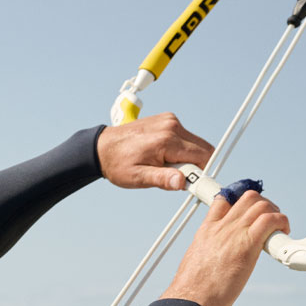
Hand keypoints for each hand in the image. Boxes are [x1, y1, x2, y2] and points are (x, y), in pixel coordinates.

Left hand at [97, 113, 214, 190]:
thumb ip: (161, 179)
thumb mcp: (137, 177)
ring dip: (187, 158)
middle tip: (176, 178)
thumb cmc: (117, 164)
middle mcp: (171, 126)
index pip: (203, 156)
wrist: (101, 148)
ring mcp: (170, 120)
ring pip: (195, 143)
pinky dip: (180, 149)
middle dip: (195, 166)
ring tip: (164, 166)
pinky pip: (185, 137)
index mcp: (166, 140)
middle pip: (203, 149)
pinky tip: (162, 156)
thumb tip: (182, 182)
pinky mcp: (168, 120)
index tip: (195, 185)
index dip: (203, 173)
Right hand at [159, 191, 289, 305]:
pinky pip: (270, 220)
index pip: (223, 199)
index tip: (250, 211)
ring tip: (278, 229)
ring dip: (276, 213)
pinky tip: (283, 234)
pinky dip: (282, 222)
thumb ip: (211, 253)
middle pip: (248, 198)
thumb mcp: (196, 262)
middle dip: (264, 204)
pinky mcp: (247, 244)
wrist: (190, 299)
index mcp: (206, 231)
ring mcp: (233, 233)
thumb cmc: (193, 289)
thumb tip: (219, 260)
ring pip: (261, 205)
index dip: (240, 200)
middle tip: (269, 221)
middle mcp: (220, 227)